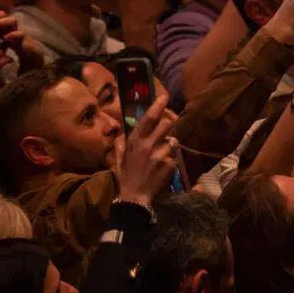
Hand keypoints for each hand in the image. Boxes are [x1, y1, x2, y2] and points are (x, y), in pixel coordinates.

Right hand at [113, 88, 180, 206]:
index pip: (148, 118)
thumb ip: (120, 143)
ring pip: (173, 140)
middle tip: (164, 130)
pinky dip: (171, 158)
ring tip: (159, 155)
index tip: (165, 96)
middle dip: (168, 125)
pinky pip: (175, 155)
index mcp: (134, 141)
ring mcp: (160, 154)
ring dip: (169, 144)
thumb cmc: (125, 176)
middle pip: (167, 124)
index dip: (158, 106)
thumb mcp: (119, 158)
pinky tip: (162, 166)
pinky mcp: (170, 164)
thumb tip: (121, 131)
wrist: (134, 196)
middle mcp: (148, 145)